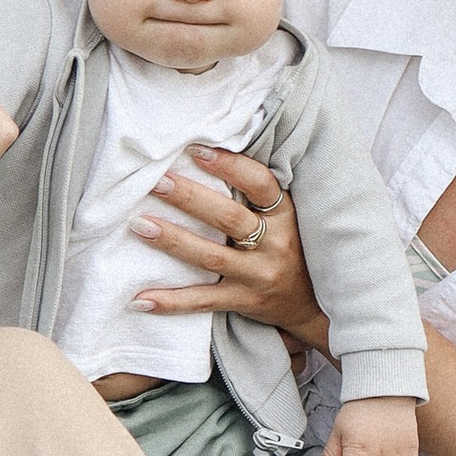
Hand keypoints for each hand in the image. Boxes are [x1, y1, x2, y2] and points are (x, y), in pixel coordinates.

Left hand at [130, 145, 327, 348]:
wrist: (314, 304)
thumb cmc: (292, 247)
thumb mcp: (286, 216)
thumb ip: (255, 193)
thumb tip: (207, 152)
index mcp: (285, 215)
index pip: (260, 184)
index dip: (230, 166)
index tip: (197, 150)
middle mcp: (274, 245)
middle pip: (229, 218)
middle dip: (190, 198)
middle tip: (156, 182)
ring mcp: (258, 276)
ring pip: (211, 257)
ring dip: (173, 240)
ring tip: (140, 224)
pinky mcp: (243, 302)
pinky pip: (203, 301)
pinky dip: (171, 302)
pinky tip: (141, 299)